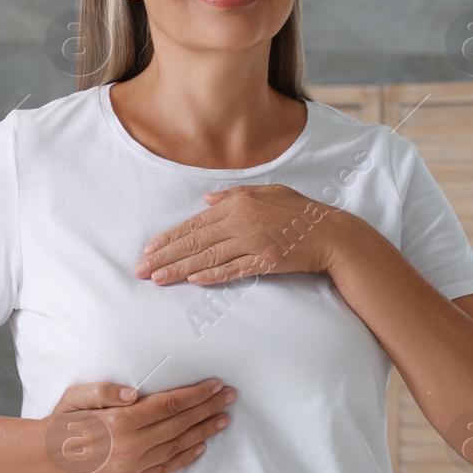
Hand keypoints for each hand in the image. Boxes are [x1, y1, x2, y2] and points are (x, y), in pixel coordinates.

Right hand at [41, 378, 236, 472]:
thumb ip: (105, 391)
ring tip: (224, 419)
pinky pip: (167, 468)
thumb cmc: (63, 421)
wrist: (44, 458)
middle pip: (180, 423)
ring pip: (178, 445)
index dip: (197, 394)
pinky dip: (187, 456)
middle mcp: (131, 446)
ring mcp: (133, 466)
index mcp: (120, 422)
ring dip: (205, 431)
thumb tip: (136, 393)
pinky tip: (202, 445)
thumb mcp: (77, 396)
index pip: (170, 405)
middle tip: (230, 397)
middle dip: (209, 408)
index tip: (216, 385)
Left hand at [133, 184, 347, 286]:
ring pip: (209, 257)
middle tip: (141, 269)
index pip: (195, 223)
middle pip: (195, 241)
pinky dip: (214, 275)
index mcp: (239, 203)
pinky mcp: (266, 260)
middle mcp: (242, 221)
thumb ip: (235, 195)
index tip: (149, 249)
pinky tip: (194, 281)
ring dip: (180, 269)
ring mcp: (254, 241)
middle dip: (165, 256)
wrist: (331, 233)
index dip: (169, 237)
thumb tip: (206, 199)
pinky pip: (234, 269)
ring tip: (158, 278)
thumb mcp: (269, 192)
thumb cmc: (301, 212)